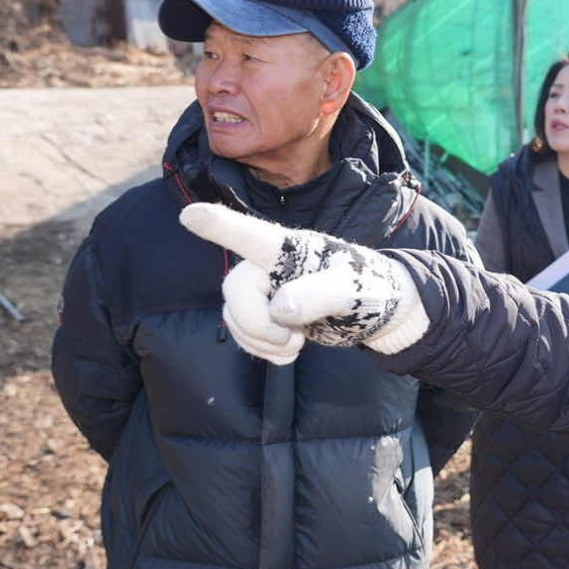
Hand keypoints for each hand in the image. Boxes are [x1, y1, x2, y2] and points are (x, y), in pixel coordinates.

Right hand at [179, 203, 427, 356]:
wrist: (379, 312)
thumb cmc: (369, 287)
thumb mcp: (351, 290)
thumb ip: (318, 295)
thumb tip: (281, 308)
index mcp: (292, 249)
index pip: (250, 235)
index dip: (219, 225)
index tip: (190, 215)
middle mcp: (272, 266)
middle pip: (235, 290)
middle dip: (256, 323)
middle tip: (292, 341)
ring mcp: (268, 291)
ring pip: (234, 316)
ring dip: (260, 341)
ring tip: (296, 346)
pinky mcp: (268, 316)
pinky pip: (244, 334)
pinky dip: (262, 350)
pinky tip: (289, 353)